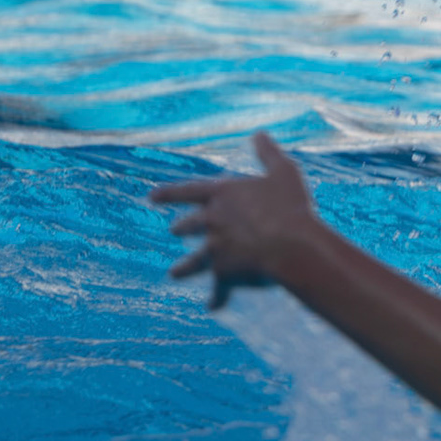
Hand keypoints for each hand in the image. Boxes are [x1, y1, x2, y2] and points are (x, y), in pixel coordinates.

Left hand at [151, 132, 321, 308]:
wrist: (289, 245)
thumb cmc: (290, 205)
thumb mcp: (284, 171)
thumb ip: (268, 153)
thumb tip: (259, 133)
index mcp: (222, 194)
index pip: (187, 191)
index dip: (169, 193)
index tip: (151, 197)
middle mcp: (211, 221)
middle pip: (189, 226)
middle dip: (182, 228)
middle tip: (174, 231)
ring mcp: (215, 249)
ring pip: (193, 261)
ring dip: (184, 267)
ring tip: (174, 273)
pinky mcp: (224, 273)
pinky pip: (218, 289)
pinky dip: (217, 298)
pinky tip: (212, 306)